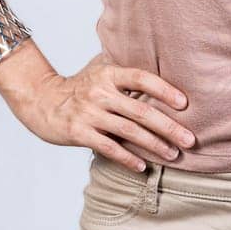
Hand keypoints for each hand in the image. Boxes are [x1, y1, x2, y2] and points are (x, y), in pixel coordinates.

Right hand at [9, 52, 196, 172]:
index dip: (165, 90)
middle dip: (169, 127)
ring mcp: (88, 113)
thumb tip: (163, 63)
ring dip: (154, 145)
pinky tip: (142, 166)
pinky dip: (127, 158)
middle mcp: (100, 92)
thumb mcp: (100, 70)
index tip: (185, 104)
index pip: (142, 78)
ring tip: (173, 155)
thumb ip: (126, 71)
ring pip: (129, 131)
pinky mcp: (78, 133)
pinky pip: (108, 147)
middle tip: (190, 140)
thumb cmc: (79, 87)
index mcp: (109, 74)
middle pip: (141, 111)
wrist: (40, 100)